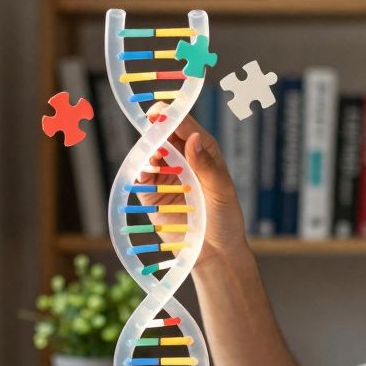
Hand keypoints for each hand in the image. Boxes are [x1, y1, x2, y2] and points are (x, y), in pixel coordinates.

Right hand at [132, 116, 248, 270]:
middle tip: (151, 127)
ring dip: (149, 151)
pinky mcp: (152, 194)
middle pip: (165, 136)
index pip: (187, 128)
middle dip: (156, 130)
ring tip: (154, 156)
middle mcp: (183, 160)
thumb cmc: (225, 220)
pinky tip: (146, 171)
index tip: (162, 111)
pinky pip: (142, 177)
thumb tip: (193, 138)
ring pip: (151, 154)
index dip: (174, 117)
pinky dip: (141, 170)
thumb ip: (206, 166)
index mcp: (204, 153)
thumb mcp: (221, 191)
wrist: (214, 254)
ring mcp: (167, 176)